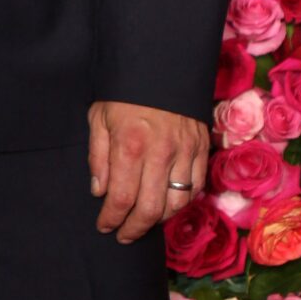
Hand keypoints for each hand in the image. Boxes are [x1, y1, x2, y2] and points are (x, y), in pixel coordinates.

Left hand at [88, 99, 208, 243]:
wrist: (162, 65)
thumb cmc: (124, 93)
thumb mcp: (99, 118)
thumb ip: (98, 158)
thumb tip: (99, 192)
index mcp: (130, 146)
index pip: (121, 199)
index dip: (111, 219)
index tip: (104, 226)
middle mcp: (160, 153)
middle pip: (150, 210)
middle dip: (134, 228)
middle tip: (123, 234)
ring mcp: (185, 152)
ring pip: (176, 204)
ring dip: (159, 220)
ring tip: (144, 221)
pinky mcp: (202, 149)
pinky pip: (196, 187)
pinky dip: (182, 202)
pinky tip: (168, 204)